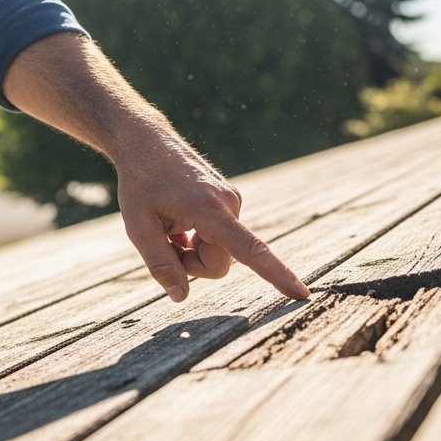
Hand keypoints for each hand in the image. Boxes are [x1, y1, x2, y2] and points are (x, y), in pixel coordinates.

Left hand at [117, 146, 309, 302]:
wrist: (147, 143)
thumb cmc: (140, 184)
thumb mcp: (138, 228)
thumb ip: (161, 265)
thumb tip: (180, 297)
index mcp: (211, 210)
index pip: (249, 250)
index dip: (276, 275)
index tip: (301, 293)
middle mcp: (230, 204)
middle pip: (219, 263)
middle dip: (191, 264)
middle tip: (164, 239)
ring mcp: (232, 202)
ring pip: (218, 253)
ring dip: (192, 250)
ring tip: (170, 224)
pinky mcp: (229, 202)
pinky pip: (217, 239)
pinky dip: (196, 239)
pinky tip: (177, 220)